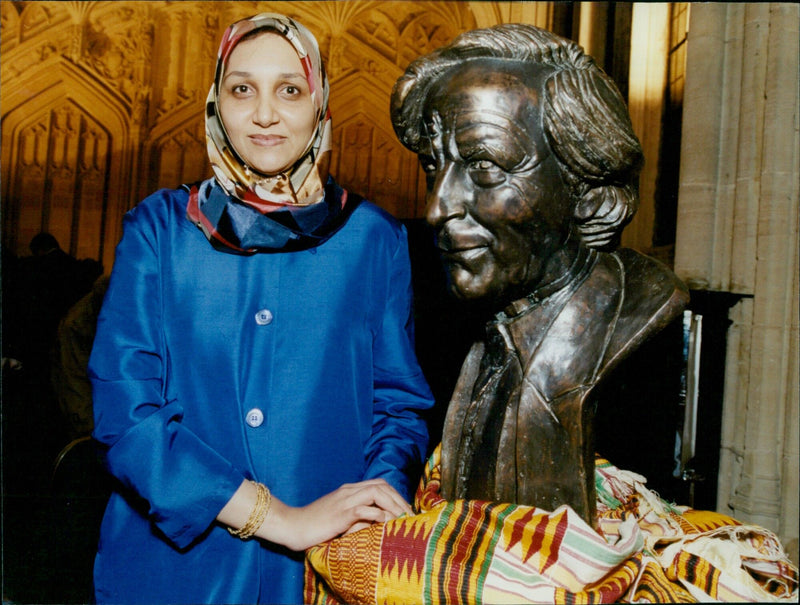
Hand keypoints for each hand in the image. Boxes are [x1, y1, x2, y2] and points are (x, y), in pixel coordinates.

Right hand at [266, 478, 411, 550]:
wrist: (291, 526)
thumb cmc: (312, 525)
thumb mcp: (336, 515)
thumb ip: (352, 513)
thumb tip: (372, 521)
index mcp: (348, 490)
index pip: (379, 484)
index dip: (395, 495)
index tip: (406, 510)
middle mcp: (348, 491)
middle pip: (382, 486)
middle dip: (400, 499)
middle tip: (411, 516)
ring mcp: (344, 501)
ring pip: (377, 493)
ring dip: (394, 505)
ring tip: (403, 520)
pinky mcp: (340, 514)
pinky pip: (365, 510)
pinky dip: (380, 515)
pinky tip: (388, 524)